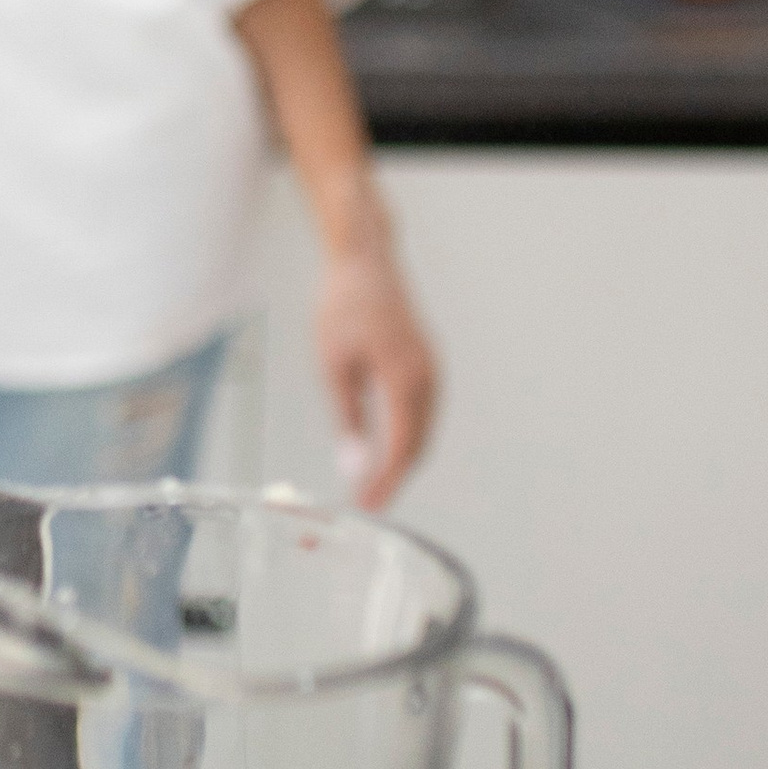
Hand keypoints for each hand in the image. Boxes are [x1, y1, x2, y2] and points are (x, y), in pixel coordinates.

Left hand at [313, 233, 437, 509]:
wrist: (365, 263)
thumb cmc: (342, 307)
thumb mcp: (334, 364)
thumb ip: (347, 417)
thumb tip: (352, 466)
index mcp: (405, 376)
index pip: (401, 446)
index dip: (386, 481)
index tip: (367, 505)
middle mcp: (428, 376)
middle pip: (418, 444)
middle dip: (395, 477)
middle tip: (367, 503)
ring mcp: (432, 369)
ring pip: (424, 430)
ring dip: (402, 460)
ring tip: (373, 484)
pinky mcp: (427, 365)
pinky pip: (423, 413)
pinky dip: (407, 437)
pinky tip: (386, 450)